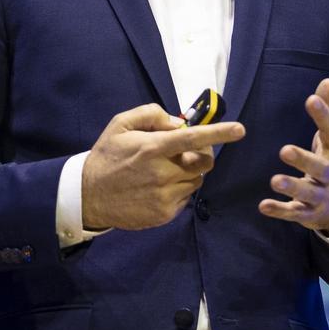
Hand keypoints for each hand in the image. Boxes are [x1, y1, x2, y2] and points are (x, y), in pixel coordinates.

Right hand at [82, 103, 244, 230]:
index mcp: (153, 148)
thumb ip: (152, 115)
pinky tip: (158, 188)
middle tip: (186, 153)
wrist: (87, 196)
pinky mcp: (164, 214)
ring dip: (188, 173)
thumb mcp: (121, 124)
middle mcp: (163, 173)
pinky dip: (179, 190)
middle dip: (202, 155)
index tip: (241, 130)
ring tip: (164, 171)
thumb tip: (180, 123)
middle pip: (204, 163)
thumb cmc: (107, 156)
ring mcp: (164, 196)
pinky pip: (185, 198)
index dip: (220, 133)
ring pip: (196, 181)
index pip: (193, 138)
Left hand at [259, 78, 328, 237]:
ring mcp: (323, 196)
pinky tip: (264, 206)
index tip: (311, 100)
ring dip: (291, 187)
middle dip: (303, 160)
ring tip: (275, 181)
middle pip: (319, 168)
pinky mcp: (311, 214)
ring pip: (307, 192)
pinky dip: (280, 210)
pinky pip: (295, 213)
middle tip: (284, 150)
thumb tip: (328, 81)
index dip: (324, 115)